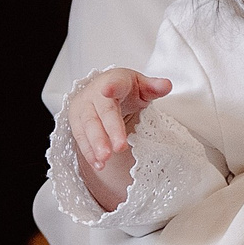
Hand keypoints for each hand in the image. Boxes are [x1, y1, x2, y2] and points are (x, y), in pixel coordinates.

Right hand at [66, 67, 171, 211]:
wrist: (102, 88)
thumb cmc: (125, 89)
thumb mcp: (142, 85)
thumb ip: (154, 87)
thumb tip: (167, 85)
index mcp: (114, 81)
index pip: (114, 83)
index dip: (111, 87)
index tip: (108, 90)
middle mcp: (95, 93)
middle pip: (102, 112)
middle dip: (109, 130)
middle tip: (120, 148)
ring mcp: (83, 107)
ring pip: (88, 126)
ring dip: (95, 144)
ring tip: (105, 159)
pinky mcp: (76, 121)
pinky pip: (81, 137)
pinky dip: (89, 152)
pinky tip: (98, 164)